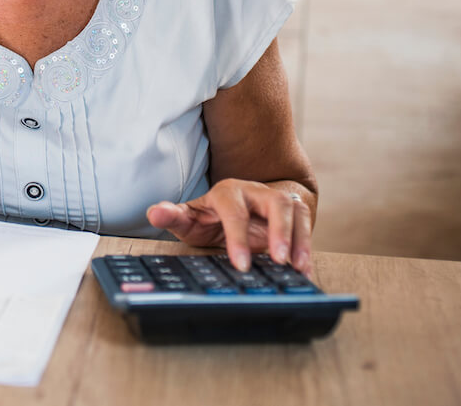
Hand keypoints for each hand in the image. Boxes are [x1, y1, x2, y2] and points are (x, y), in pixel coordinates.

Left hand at [146, 178, 312, 274]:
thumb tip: (154, 213)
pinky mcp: (293, 211)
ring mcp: (276, 199)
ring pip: (295, 210)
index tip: (241, 264)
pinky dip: (307, 245)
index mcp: (227, 192)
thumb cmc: (210, 216)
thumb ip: (173, 216)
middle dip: (279, 230)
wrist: (236, 206)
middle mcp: (255, 192)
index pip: (233, 211)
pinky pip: (306, 223)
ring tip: (298, 266)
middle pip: (274, 202)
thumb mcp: (189, 219)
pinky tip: (304, 269)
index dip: (238, 237)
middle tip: (279, 260)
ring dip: (299, 238)